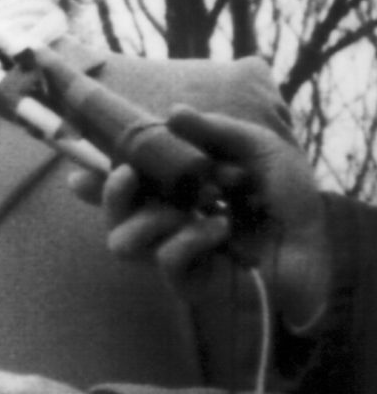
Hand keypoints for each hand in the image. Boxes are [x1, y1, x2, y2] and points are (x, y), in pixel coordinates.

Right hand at [79, 106, 329, 325]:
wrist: (317, 243)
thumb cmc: (290, 198)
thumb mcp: (258, 149)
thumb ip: (214, 131)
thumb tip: (173, 112)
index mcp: (179, 193)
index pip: (124, 189)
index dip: (93, 184)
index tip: (77, 173)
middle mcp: (169, 224)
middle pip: (111, 218)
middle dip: (110, 196)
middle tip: (126, 175)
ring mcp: (176, 255)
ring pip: (122, 243)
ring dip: (151, 220)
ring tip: (193, 210)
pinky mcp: (189, 282)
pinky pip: (164, 260)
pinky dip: (189, 240)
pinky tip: (220, 228)